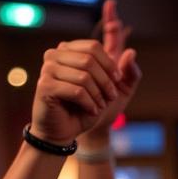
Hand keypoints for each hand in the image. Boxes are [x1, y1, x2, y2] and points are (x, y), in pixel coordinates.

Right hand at [30, 7, 140, 146]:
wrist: (65, 132)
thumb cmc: (86, 108)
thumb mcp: (114, 90)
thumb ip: (127, 73)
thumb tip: (131, 52)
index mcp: (68, 50)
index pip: (93, 47)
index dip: (110, 65)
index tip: (117, 81)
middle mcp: (54, 55)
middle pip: (89, 60)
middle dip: (106, 82)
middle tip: (111, 98)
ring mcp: (47, 69)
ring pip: (84, 76)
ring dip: (98, 96)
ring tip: (99, 106)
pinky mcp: (45, 86)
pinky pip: (77, 91)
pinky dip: (89, 104)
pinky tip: (91, 112)